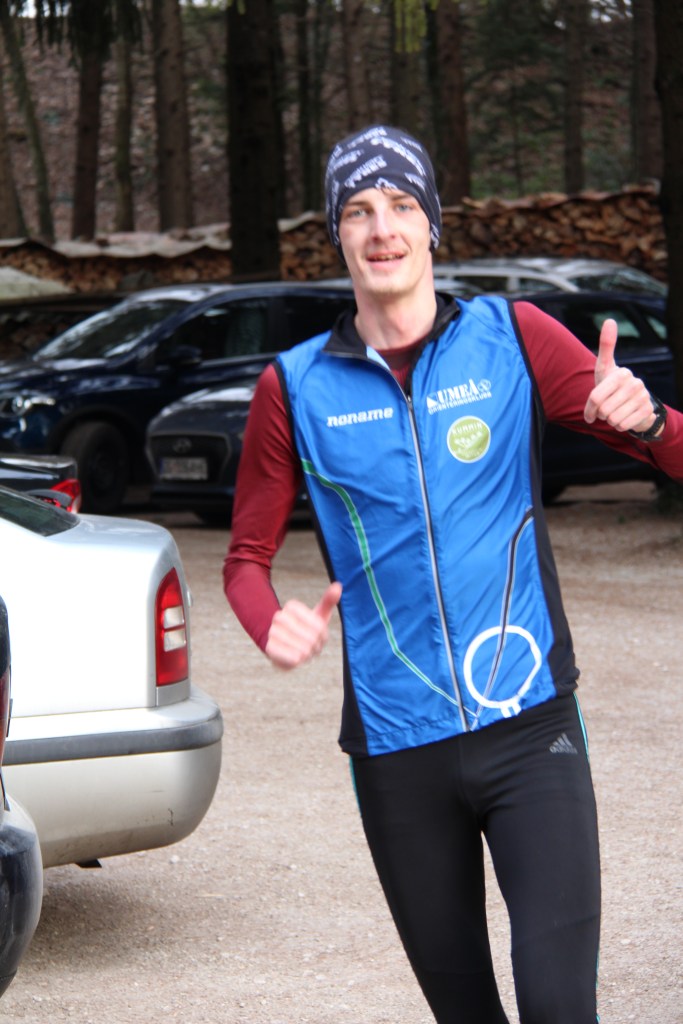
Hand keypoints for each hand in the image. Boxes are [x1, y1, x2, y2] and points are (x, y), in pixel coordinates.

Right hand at [265, 581, 341, 668]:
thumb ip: (328, 601)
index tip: (319, 634)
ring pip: (303, 650)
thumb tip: (338, 585)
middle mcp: (279, 616)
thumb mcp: (319, 615)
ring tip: (304, 652)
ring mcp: (272, 631)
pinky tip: (295, 658)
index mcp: (292, 606)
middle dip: (316, 645)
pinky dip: (298, 661)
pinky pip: (292, 659)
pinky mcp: (269, 648)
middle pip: (311, 638)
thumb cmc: (306, 630)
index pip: (318, 625)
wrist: (284, 647)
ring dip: (308, 654)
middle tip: (312, 646)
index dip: (323, 634)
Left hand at [584, 318, 654, 432]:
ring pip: (613, 419)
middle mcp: (635, 382)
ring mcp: (643, 397)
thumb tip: (610, 320)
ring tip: (615, 412)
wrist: (633, 405)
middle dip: (601, 414)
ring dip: (610, 421)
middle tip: (606, 409)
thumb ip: (606, 345)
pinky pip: (623, 426)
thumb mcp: (604, 367)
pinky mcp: (648, 411)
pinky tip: (624, 418)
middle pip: (603, 409)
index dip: (590, 408)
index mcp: (621, 372)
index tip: (592, 410)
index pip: (595, 397)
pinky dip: (619, 426)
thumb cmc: (612, 385)